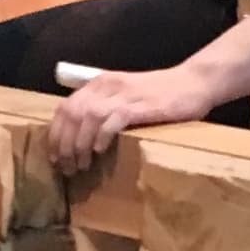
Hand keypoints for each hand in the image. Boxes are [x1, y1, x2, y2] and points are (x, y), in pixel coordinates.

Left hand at [47, 65, 221, 170]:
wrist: (195, 83)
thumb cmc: (161, 95)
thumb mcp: (126, 97)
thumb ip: (106, 109)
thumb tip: (83, 136)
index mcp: (100, 84)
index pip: (65, 108)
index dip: (55, 135)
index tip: (55, 157)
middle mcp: (108, 86)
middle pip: (71, 114)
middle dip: (64, 144)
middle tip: (65, 167)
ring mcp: (124, 95)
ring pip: (88, 118)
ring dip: (80, 144)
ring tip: (81, 165)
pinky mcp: (141, 105)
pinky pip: (113, 120)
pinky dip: (102, 136)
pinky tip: (101, 151)